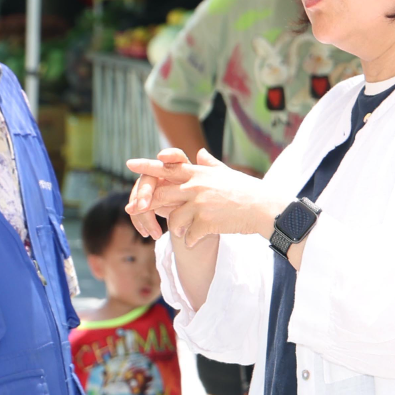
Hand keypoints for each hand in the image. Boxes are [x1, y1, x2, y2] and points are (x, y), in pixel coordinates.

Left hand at [126, 148, 290, 245]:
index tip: (130, 164)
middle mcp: (196, 186)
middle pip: (161, 194)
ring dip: (176, 228)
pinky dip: (190, 240)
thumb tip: (200, 154)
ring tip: (185, 230)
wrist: (264, 208)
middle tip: (135, 209)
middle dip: (148, 204)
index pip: (168, 168)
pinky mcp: (206, 222)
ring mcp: (200, 204)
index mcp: (199, 173)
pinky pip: (188, 235)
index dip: (147, 166)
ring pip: (174, 219)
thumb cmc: (247, 191)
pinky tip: (196, 240)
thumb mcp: (226, 173)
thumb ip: (210, 164)